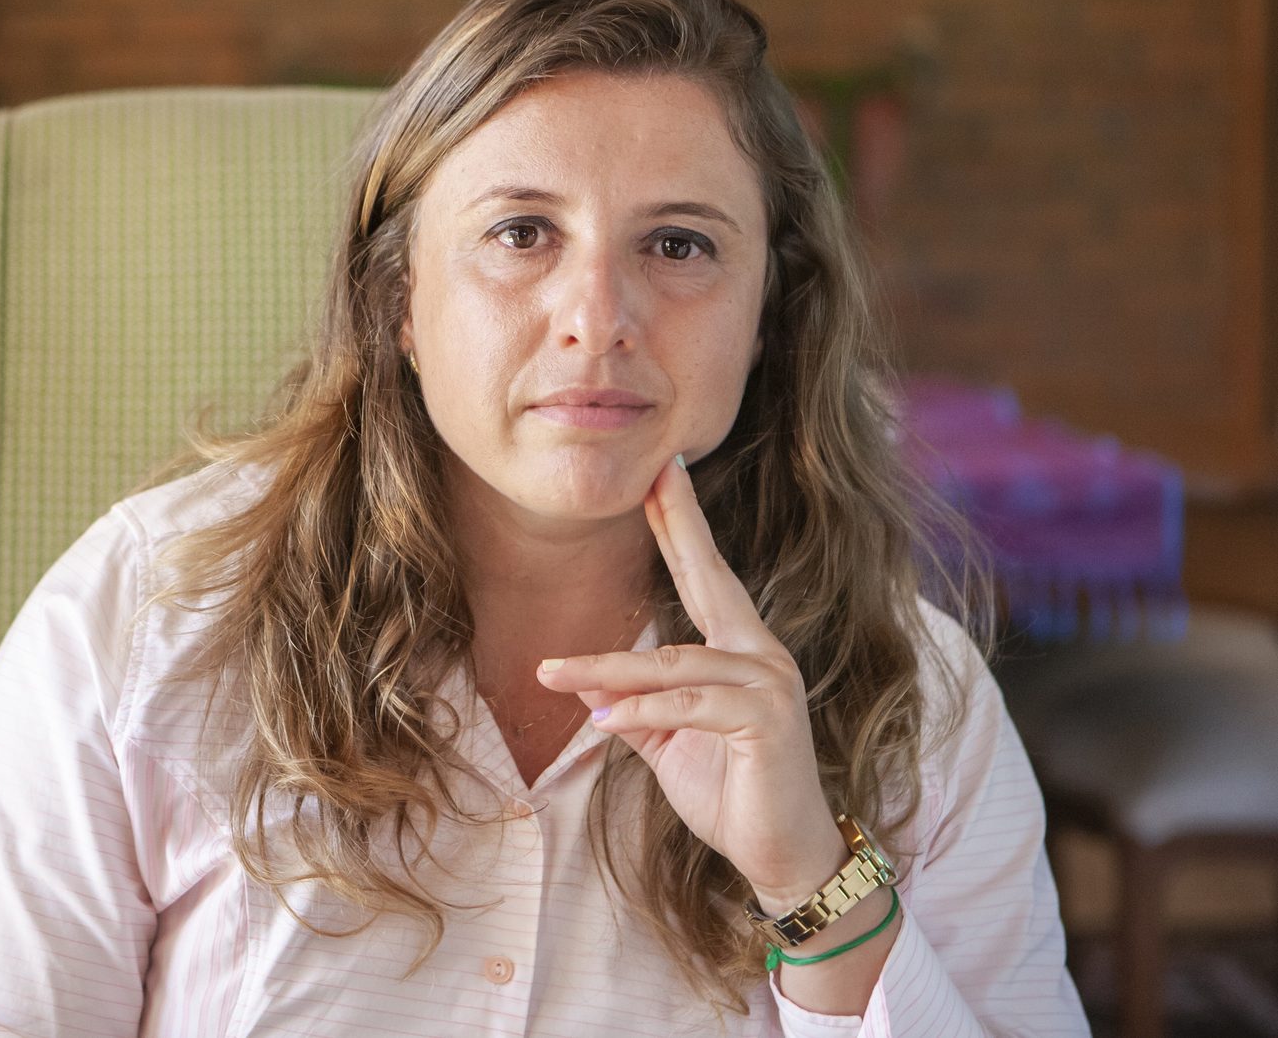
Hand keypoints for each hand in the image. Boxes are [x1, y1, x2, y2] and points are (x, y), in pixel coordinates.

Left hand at [536, 455, 846, 909]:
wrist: (780, 853)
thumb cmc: (731, 792)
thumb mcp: (671, 741)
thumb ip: (640, 708)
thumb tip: (592, 690)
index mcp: (740, 650)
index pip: (706, 577)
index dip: (681, 528)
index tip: (659, 479)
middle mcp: (760, 655)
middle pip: (711, 579)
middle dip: (679, 525)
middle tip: (651, 477)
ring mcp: (769, 684)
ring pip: (672, 662)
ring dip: (607, 670)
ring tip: (552, 675)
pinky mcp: (766, 719)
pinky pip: (688, 704)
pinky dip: (639, 710)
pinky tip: (601, 718)